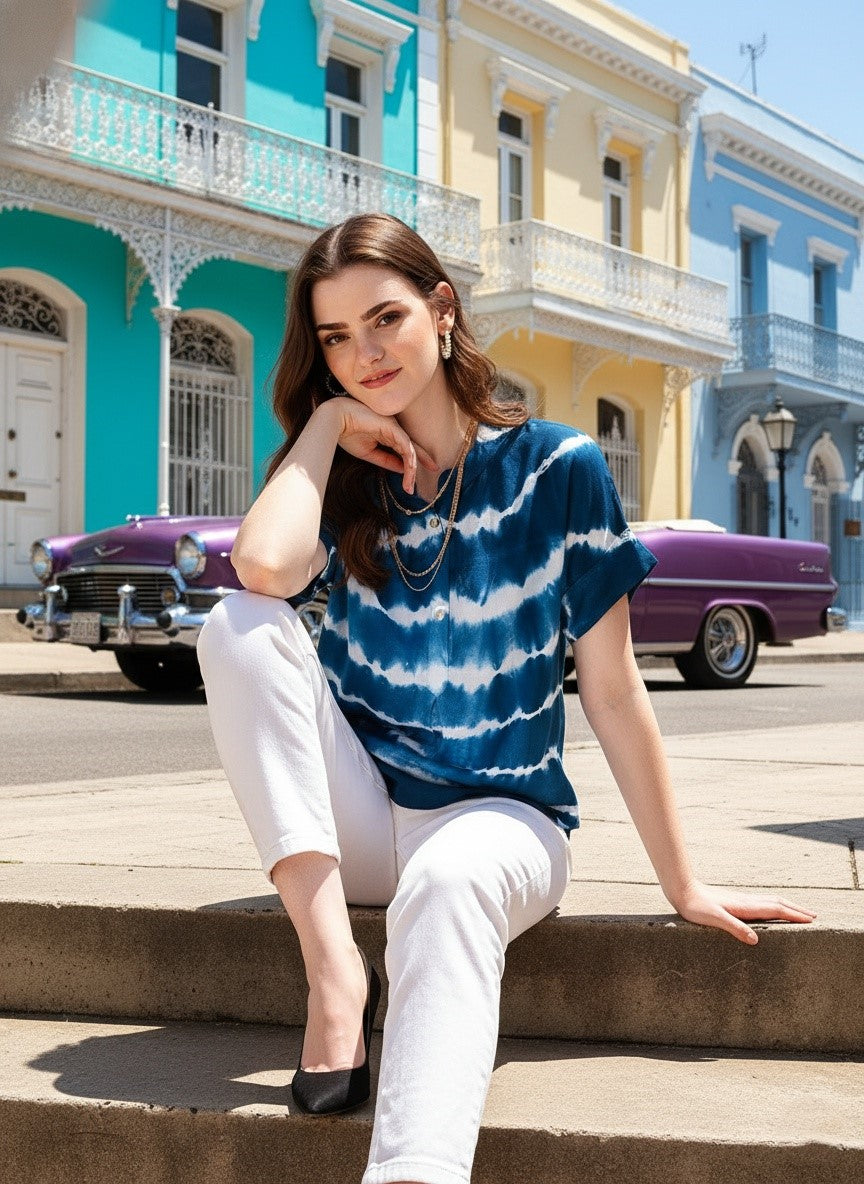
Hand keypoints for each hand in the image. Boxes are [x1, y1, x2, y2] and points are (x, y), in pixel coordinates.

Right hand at [319, 397, 436, 494]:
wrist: (334, 420)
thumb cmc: (347, 432)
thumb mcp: (368, 453)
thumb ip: (386, 460)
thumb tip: (402, 469)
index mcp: (386, 433)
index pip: (403, 447)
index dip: (411, 460)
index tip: (414, 476)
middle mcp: (393, 429)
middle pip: (411, 447)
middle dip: (423, 459)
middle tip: (435, 468)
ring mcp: (394, 428)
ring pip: (409, 450)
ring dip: (412, 469)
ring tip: (410, 485)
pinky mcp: (392, 428)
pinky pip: (406, 446)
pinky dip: (409, 461)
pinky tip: (410, 472)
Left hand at [669, 880, 816, 944]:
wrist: (682, 890)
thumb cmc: (696, 907)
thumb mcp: (713, 919)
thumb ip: (734, 928)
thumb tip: (755, 940)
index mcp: (745, 907)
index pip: (776, 910)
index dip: (795, 915)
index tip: (812, 920)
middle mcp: (746, 901)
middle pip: (778, 903)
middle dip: (797, 910)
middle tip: (814, 916)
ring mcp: (741, 900)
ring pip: (770, 902)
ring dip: (787, 906)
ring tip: (798, 912)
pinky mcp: (734, 902)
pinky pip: (761, 903)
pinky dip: (773, 906)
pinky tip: (769, 910)